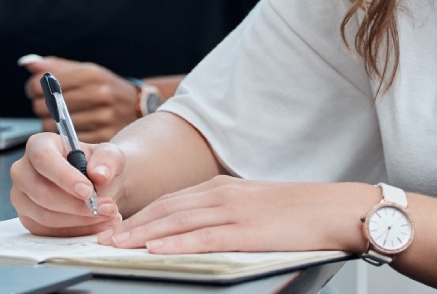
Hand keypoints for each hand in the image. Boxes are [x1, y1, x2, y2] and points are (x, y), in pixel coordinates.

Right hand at [10, 131, 122, 235]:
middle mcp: (23, 170)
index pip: (44, 159)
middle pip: (42, 192)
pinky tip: (98, 223)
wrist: (99, 183)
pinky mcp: (27, 218)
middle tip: (108, 208)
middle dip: (77, 205)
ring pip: (45, 215)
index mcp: (40, 144)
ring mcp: (21, 196)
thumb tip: (99, 175)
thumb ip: (108, 160)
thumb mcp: (111, 155)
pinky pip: (47, 231)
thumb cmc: (100, 164)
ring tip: (108, 215)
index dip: (65, 177)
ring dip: (80, 220)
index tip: (88, 191)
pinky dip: (75, 231)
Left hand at [22, 56, 140, 141]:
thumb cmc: (105, 87)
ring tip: (63, 118)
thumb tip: (28, 62)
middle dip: (42, 107)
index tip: (38, 90)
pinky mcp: (103, 137)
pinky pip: (67, 142)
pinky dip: (65, 138)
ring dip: (52, 124)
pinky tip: (72, 130)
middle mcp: (99, 94)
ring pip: (53, 127)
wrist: (137, 104)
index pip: (41, 85)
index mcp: (92, 75)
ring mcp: (103, 117)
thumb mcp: (86, 71)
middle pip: (44, 107)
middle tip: (51, 106)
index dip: (34, 88)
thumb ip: (56, 67)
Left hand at [96, 177, 376, 254]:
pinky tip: (155, 248)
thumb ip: (226, 212)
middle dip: (131, 224)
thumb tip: (196, 229)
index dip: (140, 214)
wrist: (336, 208)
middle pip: (167, 209)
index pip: (172, 200)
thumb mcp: (256, 205)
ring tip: (115, 245)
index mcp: (225, 187)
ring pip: (178, 221)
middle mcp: (224, 194)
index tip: (115, 227)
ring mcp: (235, 211)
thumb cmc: (301, 212)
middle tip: (101, 237)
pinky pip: (203, 237)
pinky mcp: (247, 230)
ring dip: (142, 233)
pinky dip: (175, 242)